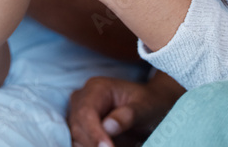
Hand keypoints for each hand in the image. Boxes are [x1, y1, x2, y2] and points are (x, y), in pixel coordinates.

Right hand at [68, 73, 183, 146]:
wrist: (151, 105)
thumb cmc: (150, 102)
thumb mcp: (145, 107)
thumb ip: (128, 115)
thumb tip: (108, 127)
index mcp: (97, 88)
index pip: (86, 112)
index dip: (94, 133)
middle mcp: (83, 99)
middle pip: (78, 126)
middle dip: (93, 144)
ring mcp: (79, 114)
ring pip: (76, 138)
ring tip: (118, 146)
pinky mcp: (83, 129)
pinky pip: (80, 143)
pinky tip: (109, 146)